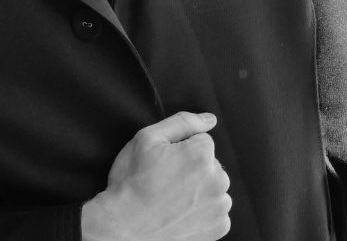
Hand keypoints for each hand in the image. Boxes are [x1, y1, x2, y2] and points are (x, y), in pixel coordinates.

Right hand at [82, 111, 229, 240]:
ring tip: (170, 199)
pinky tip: (179, 213)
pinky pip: (214, 210)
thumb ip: (181, 122)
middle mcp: (218, 179)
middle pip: (209, 164)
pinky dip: (200, 211)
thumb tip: (210, 119)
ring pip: (212, 187)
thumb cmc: (132, 182)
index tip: (163, 163)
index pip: (200, 141)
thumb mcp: (146, 139)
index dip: (179, 149)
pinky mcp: (220, 226)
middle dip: (191, 168)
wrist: (125, 228)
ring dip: (197, 190)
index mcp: (202, 155)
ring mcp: (220, 206)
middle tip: (164, 182)